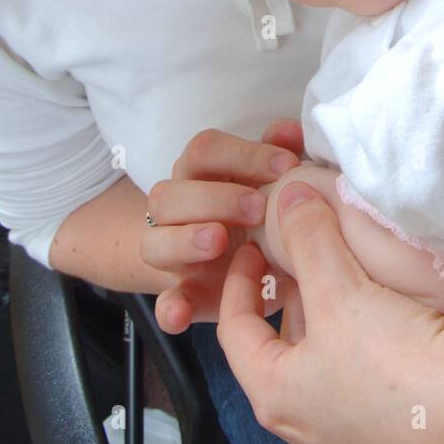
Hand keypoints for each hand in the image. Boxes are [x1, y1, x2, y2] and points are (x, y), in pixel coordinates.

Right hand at [144, 119, 302, 333]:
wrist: (247, 266)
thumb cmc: (262, 215)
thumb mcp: (273, 184)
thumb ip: (279, 154)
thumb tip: (289, 130)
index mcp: (201, 174)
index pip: (205, 149)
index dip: (244, 153)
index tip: (287, 166)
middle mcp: (177, 210)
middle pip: (170, 193)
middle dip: (215, 197)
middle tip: (258, 207)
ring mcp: (174, 255)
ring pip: (154, 242)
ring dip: (185, 240)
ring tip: (218, 240)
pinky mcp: (183, 296)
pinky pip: (164, 303)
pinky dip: (170, 309)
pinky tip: (182, 314)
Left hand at [217, 188, 443, 443]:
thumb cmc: (394, 360)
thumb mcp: (340, 290)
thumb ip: (309, 238)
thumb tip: (290, 195)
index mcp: (275, 395)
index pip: (235, 331)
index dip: (238, 282)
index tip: (254, 249)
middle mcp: (307, 426)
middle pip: (284, 347)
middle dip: (296, 298)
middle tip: (311, 256)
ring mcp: (354, 440)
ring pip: (328, 365)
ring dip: (334, 323)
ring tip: (355, 281)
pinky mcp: (398, 440)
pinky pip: (367, 383)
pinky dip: (367, 347)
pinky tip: (394, 322)